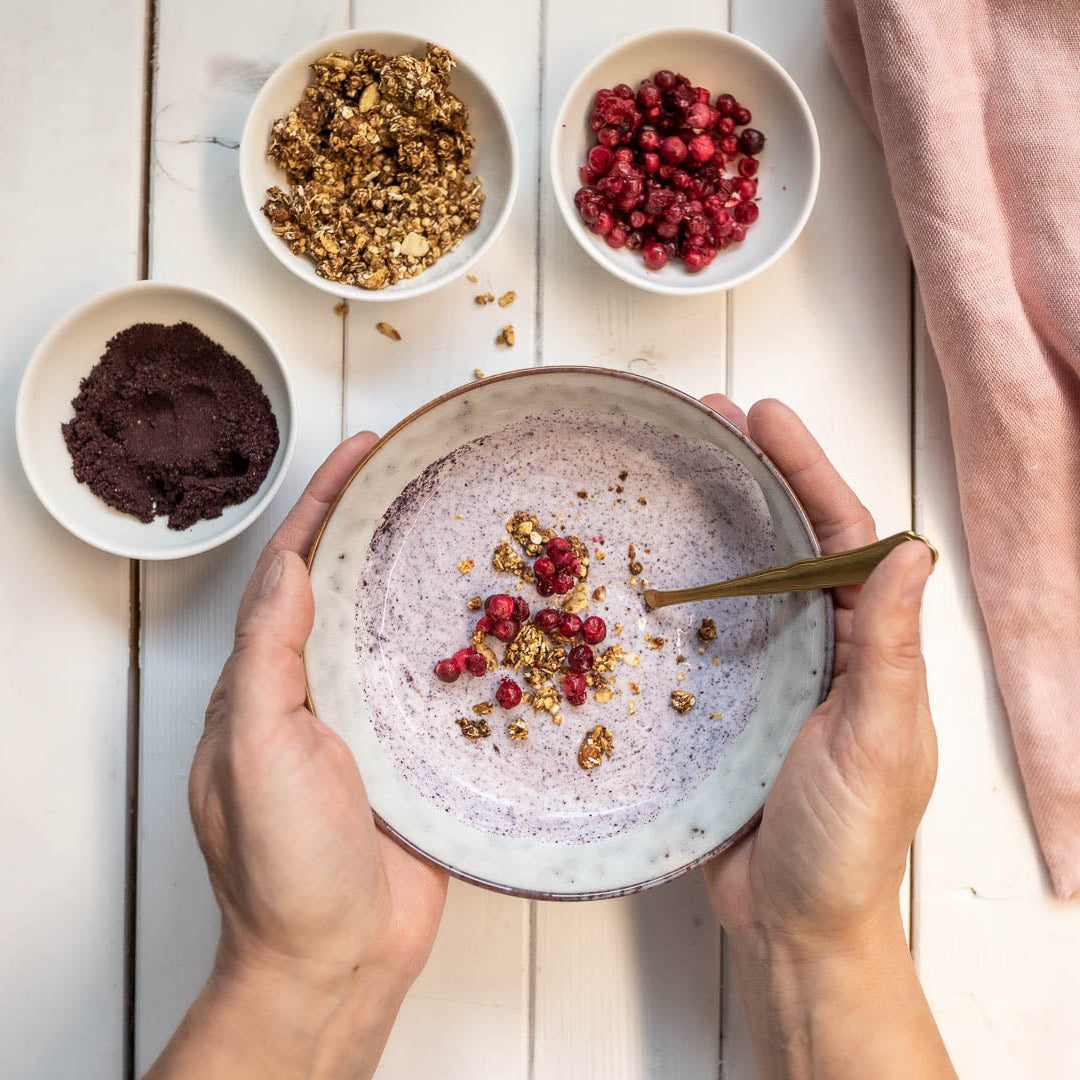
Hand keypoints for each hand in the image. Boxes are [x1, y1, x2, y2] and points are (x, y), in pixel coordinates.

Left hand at [148, 433, 447, 1079]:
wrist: (336, 960)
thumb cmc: (283, 866)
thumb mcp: (254, 752)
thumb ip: (268, 658)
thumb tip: (288, 566)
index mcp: (267, 682)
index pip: (293, 570)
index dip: (325, 504)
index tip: (364, 452)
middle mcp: (317, 691)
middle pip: (348, 585)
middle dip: (379, 523)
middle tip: (426, 472)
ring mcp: (370, 721)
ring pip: (398, 628)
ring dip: (427, 576)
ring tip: (472, 528)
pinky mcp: (419, 753)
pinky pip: (445, 684)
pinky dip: (470, 647)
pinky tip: (506, 624)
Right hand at [699, 396, 953, 1078]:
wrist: (792, 922)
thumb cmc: (846, 840)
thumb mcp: (880, 741)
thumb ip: (891, 650)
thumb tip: (909, 550)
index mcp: (871, 645)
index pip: (842, 536)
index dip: (806, 470)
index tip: (765, 416)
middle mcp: (823, 647)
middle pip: (787, 541)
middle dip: (752, 477)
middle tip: (704, 423)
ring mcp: (771, 674)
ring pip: (741, 580)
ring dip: (711, 524)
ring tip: (669, 474)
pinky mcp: (724, 704)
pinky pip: (701, 634)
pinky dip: (678, 594)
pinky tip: (643, 572)